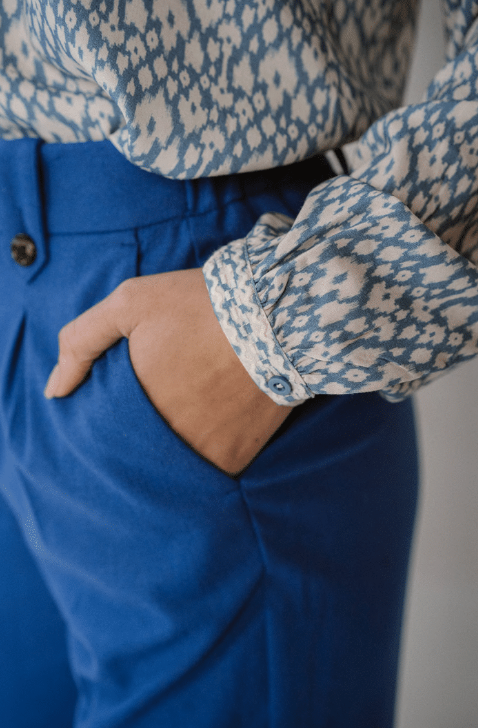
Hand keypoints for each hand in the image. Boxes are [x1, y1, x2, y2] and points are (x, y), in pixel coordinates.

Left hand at [44, 269, 291, 474]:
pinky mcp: (235, 458)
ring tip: (192, 412)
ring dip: (173, 448)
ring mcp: (200, 453)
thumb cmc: (199, 304)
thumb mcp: (130, 304)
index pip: (104, 431)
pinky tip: (215, 423)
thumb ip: (82, 342)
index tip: (133, 397)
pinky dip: (207, 454)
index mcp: (131, 406)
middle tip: (168, 400)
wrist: (275, 315)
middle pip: (138, 450)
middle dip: (143, 433)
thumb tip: (55, 391)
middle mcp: (162, 438)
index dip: (112, 417)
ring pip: (172, 464)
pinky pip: (209, 469)